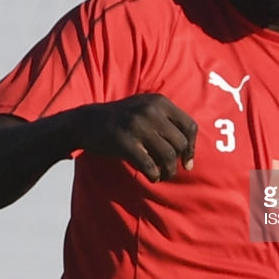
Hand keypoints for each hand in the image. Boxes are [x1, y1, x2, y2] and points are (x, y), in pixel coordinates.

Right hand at [72, 94, 197, 182]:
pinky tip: (152, 177)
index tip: (187, 163)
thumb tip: (190, 153)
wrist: (86, 121)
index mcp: (160, 102)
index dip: (192, 148)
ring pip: (168, 155)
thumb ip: (167, 122)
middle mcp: (150, 111)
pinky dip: (154, 175)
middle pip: (180, 143)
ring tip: (162, 175)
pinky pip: (149, 165)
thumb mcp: (146, 109)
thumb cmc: (122, 120)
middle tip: (170, 171)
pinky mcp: (124, 141)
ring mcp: (137, 125)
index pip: (190, 126)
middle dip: (178, 162)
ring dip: (168, 171)